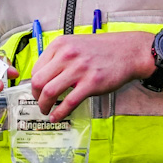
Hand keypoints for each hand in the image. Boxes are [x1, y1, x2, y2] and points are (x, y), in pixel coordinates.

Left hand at [31, 32, 154, 119]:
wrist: (128, 52)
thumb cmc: (102, 50)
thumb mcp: (75, 45)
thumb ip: (59, 58)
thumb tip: (44, 78)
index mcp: (60, 45)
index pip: (36, 69)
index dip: (34, 84)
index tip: (38, 92)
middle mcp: (67, 55)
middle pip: (38, 81)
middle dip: (35, 97)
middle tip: (40, 103)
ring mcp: (79, 69)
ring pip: (49, 92)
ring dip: (44, 106)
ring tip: (46, 111)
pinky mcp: (91, 83)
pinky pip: (68, 102)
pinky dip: (59, 113)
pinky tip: (57, 117)